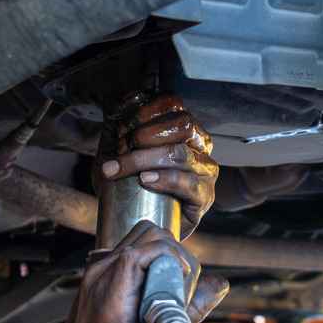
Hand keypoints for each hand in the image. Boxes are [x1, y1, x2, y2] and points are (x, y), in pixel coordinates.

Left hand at [98, 92, 218, 238]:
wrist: (138, 221)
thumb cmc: (131, 183)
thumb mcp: (119, 146)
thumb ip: (117, 120)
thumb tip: (117, 100)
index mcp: (184, 127)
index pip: (173, 103)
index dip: (145, 111)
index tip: (121, 128)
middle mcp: (201, 145)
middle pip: (181, 124)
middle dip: (144, 134)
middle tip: (121, 149)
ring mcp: (206, 171)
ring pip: (178, 153)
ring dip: (143, 158)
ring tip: (120, 168)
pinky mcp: (204, 197)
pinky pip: (186, 183)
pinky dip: (164, 179)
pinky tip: (145, 180)